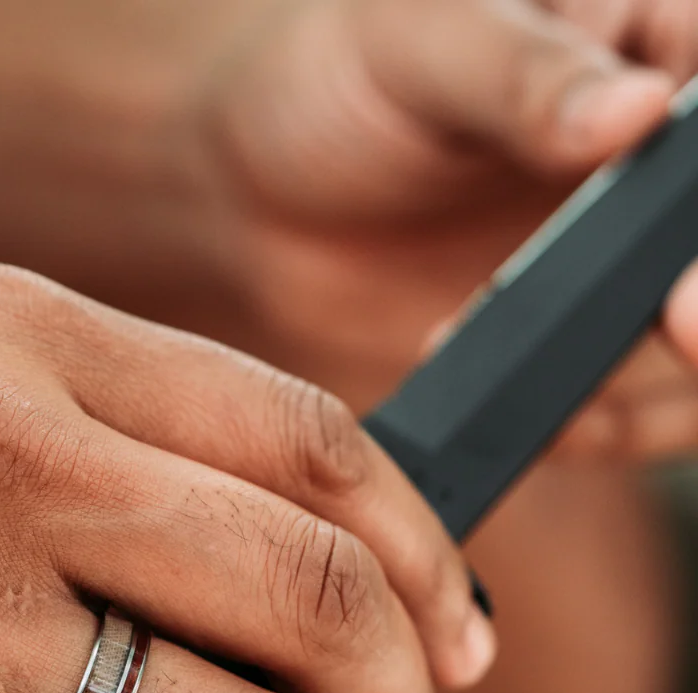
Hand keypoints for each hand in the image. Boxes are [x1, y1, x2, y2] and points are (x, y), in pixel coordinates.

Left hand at [207, 0, 697, 456]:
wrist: (260, 194)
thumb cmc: (338, 77)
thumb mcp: (421, 43)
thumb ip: (523, 76)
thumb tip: (636, 110)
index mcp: (657, 45)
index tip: (686, 285)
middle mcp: (663, 166)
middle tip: (675, 329)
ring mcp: (632, 261)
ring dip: (660, 381)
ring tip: (561, 392)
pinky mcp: (583, 341)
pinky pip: (640, 405)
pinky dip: (612, 426)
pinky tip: (552, 425)